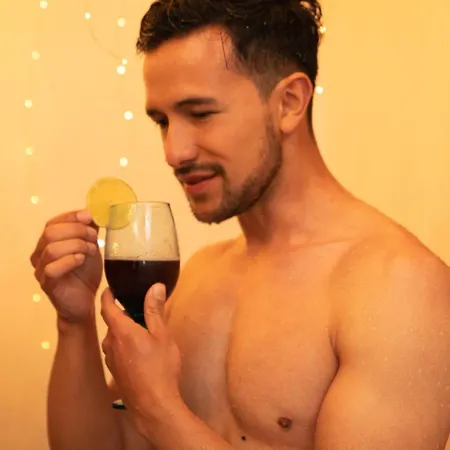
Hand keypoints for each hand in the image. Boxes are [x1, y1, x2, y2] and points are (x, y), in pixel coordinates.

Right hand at [30, 210, 102, 323]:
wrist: (85, 301)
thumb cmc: (85, 273)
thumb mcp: (90, 247)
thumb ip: (89, 232)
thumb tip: (94, 214)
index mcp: (49, 242)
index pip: (53, 223)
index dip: (71, 217)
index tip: (89, 216)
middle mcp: (40, 254)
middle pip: (50, 233)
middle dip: (76, 231)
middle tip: (93, 237)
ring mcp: (41, 270)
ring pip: (51, 249)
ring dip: (76, 245)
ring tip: (91, 250)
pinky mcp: (47, 284)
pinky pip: (51, 269)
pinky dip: (69, 260)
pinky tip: (81, 260)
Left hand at [100, 283, 181, 417]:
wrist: (153, 405)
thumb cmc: (160, 369)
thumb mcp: (162, 335)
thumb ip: (155, 310)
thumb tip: (155, 287)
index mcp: (121, 331)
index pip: (107, 307)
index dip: (107, 295)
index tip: (110, 288)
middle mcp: (111, 344)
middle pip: (112, 323)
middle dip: (122, 314)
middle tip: (138, 310)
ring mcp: (111, 360)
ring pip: (114, 339)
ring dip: (123, 331)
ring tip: (141, 331)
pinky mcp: (115, 373)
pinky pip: (116, 352)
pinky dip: (124, 345)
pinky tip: (139, 352)